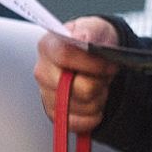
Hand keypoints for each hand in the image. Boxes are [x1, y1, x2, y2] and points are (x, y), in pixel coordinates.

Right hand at [41, 13, 117, 132]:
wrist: (99, 57)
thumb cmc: (95, 42)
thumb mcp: (97, 28)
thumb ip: (90, 31)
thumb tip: (82, 38)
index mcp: (49, 46)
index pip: (65, 56)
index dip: (92, 63)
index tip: (109, 64)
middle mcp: (43, 71)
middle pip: (75, 88)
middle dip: (98, 83)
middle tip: (104, 75)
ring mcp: (46, 94)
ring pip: (82, 106)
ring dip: (98, 98)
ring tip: (98, 85)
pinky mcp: (55, 114)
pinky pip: (79, 123)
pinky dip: (94, 115)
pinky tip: (94, 100)